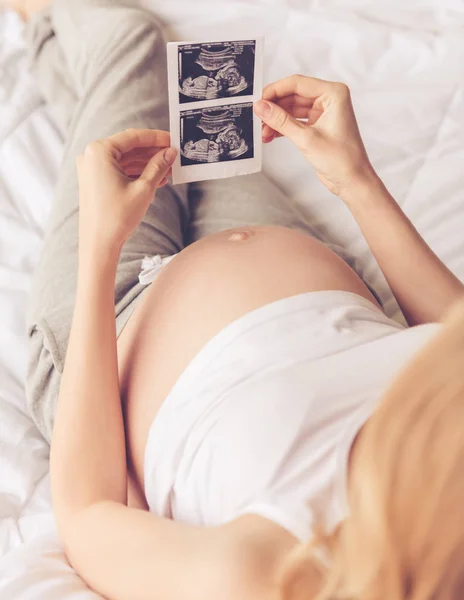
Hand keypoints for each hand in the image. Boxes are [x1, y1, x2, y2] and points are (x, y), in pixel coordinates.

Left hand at [76, 129, 176, 251]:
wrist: (99, 244)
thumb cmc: (117, 217)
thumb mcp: (143, 189)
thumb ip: (158, 167)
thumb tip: (170, 153)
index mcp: (99, 151)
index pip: (133, 137)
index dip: (155, 138)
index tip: (173, 139)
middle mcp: (91, 156)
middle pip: (129, 147)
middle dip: (152, 152)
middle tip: (173, 155)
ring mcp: (91, 168)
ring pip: (125, 160)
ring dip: (146, 164)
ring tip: (168, 170)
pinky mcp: (94, 180)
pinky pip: (119, 171)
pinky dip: (136, 173)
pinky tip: (156, 179)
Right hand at [253, 75, 376, 196]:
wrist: (352, 182)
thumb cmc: (342, 160)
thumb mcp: (306, 138)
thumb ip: (281, 121)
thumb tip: (261, 107)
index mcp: (333, 94)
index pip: (297, 83)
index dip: (275, 91)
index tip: (258, 100)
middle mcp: (329, 99)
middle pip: (292, 95)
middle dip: (274, 108)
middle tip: (257, 118)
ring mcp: (323, 112)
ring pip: (291, 109)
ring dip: (276, 120)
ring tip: (263, 132)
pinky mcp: (317, 126)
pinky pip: (295, 120)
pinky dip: (282, 127)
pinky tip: (270, 135)